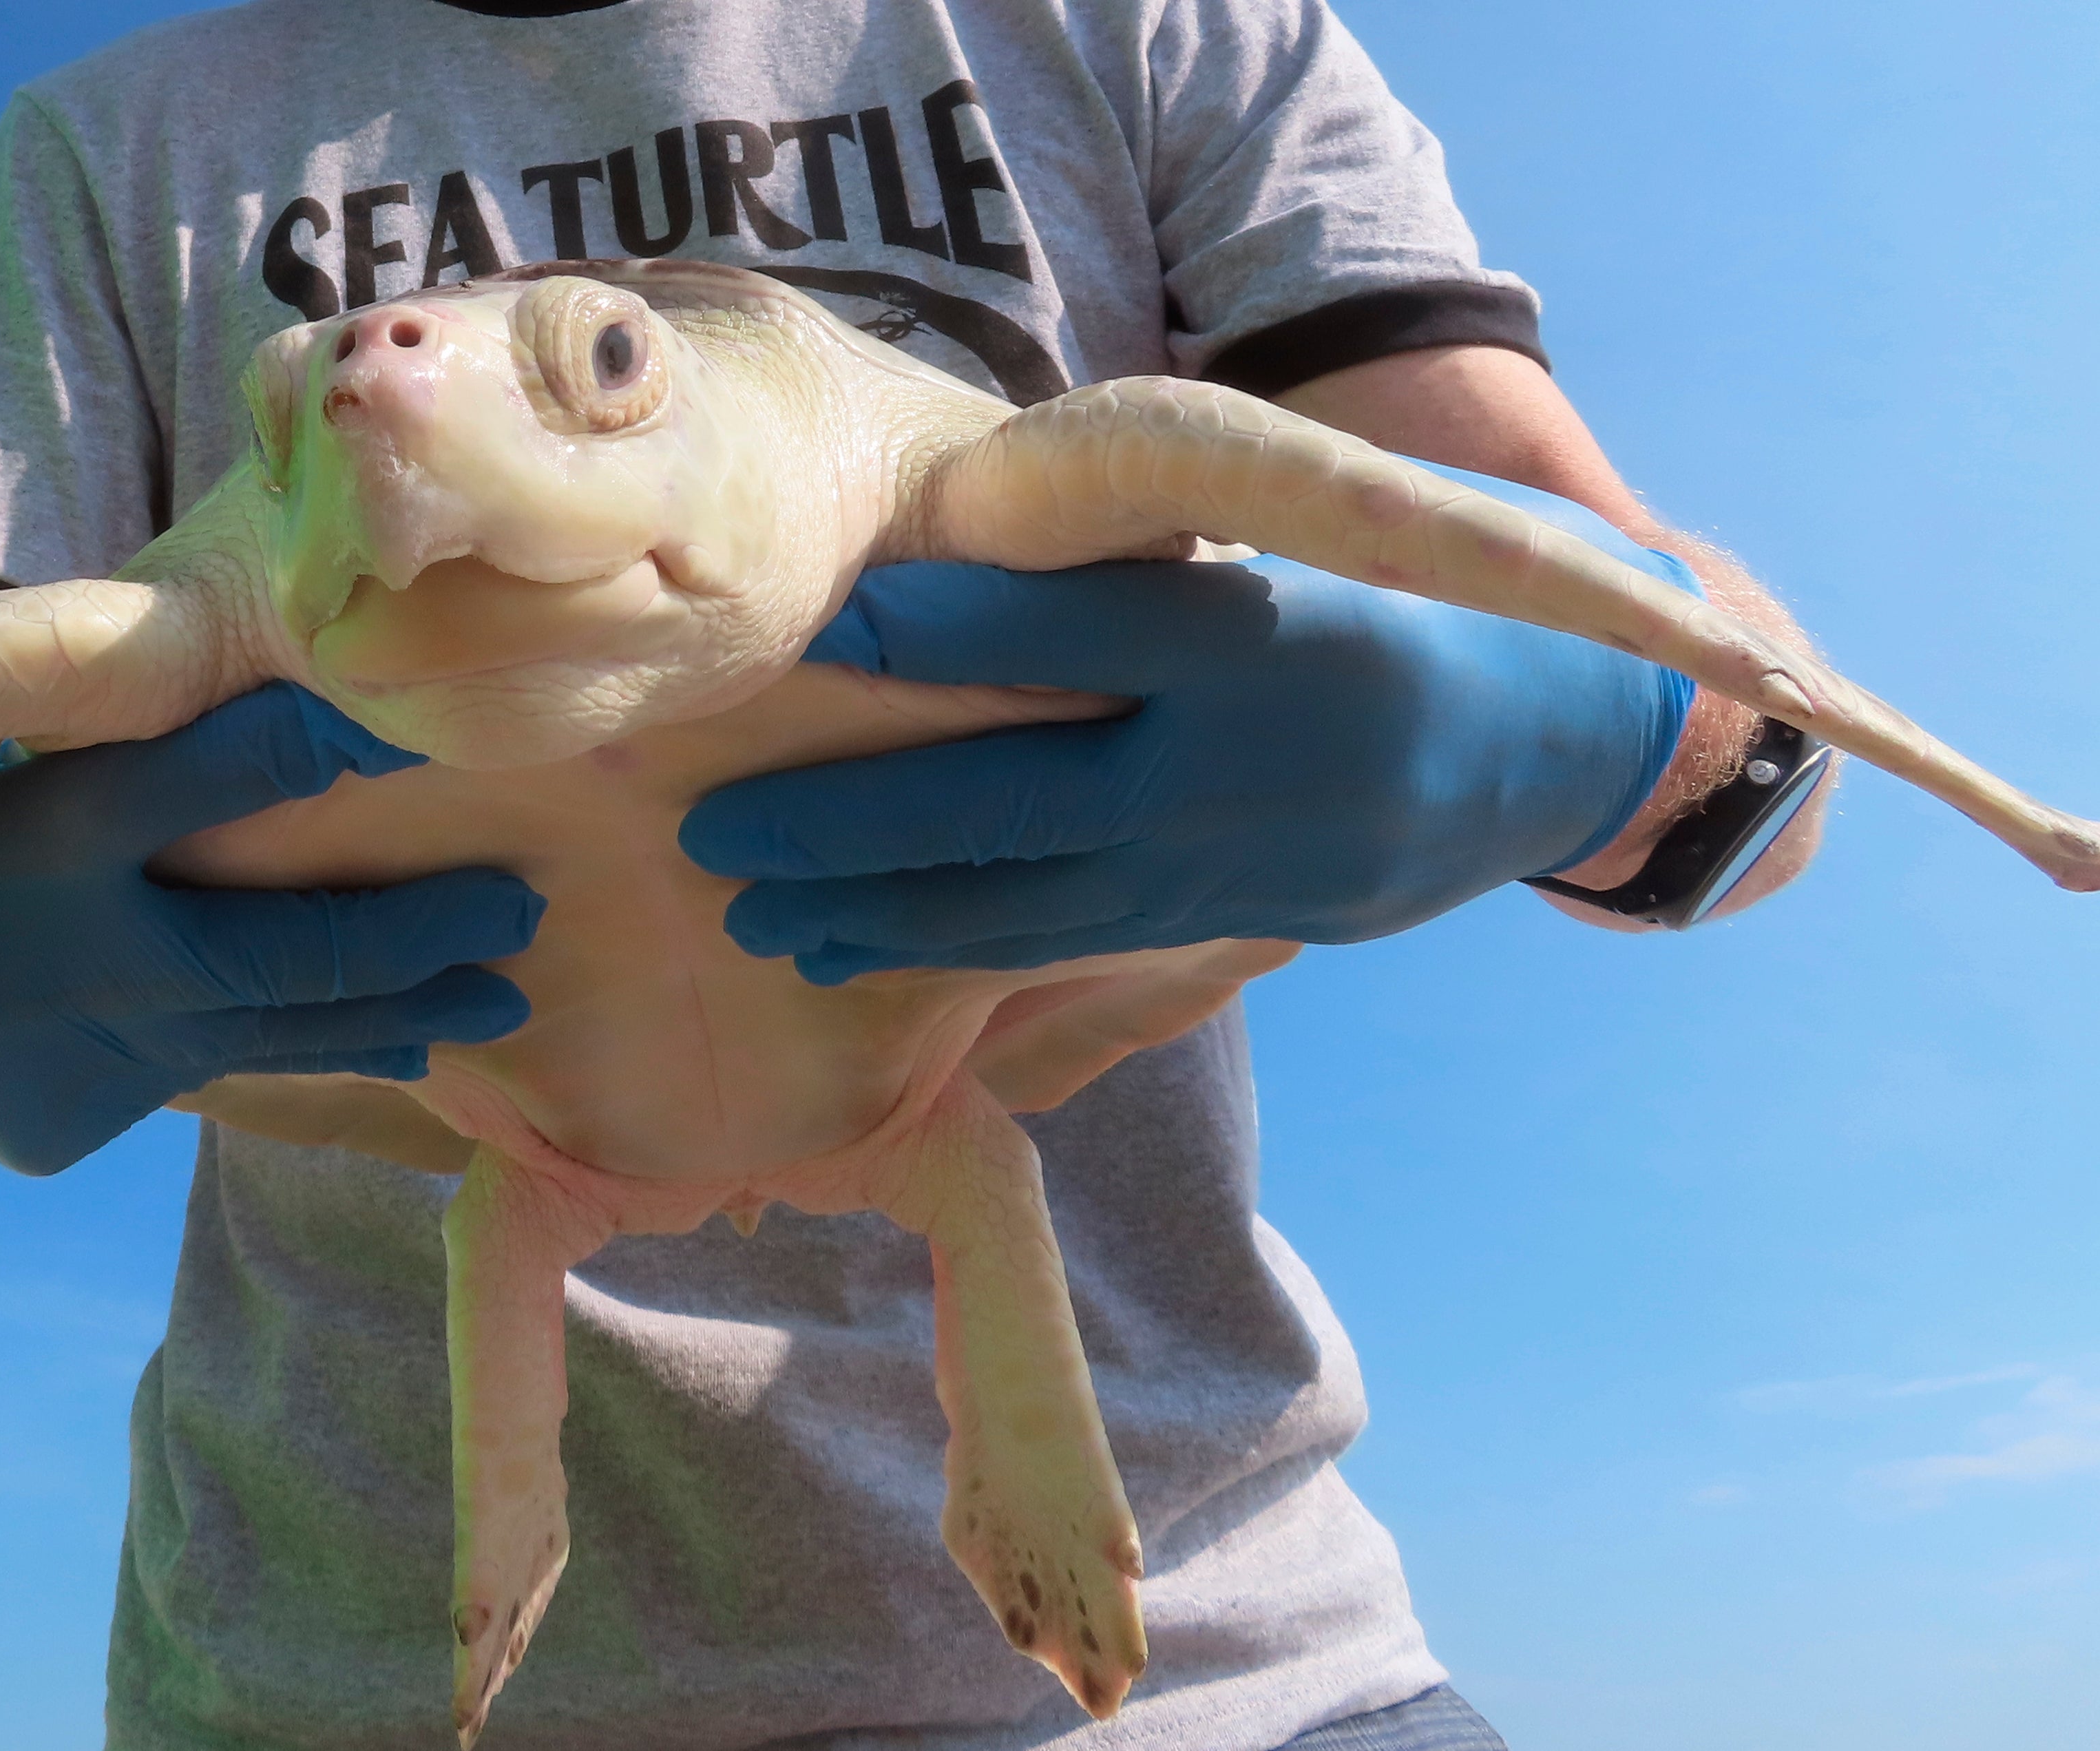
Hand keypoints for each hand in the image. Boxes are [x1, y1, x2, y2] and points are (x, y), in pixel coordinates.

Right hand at [0, 683, 540, 1173]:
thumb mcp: (28, 769)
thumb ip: (156, 753)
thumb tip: (337, 701)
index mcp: (38, 827)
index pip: (187, 780)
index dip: (299, 749)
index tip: (406, 723)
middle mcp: (65, 949)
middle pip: (283, 949)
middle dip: (420, 930)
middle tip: (519, 907)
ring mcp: (72, 1054)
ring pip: (278, 1035)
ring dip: (404, 1014)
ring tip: (497, 992)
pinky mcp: (68, 1125)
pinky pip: (216, 1082)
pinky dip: (316, 1058)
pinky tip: (402, 1043)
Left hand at [679, 467, 1695, 984]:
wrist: (1559, 737)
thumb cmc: (1402, 589)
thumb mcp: (1306, 530)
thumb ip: (1152, 554)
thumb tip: (956, 532)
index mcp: (1268, 629)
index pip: (1083, 628)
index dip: (946, 627)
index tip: (823, 623)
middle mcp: (1251, 759)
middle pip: (1023, 797)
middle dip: (855, 823)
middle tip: (714, 833)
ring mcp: (1244, 861)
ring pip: (1033, 900)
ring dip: (880, 913)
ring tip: (753, 911)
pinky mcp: (1240, 921)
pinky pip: (1077, 947)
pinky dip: (956, 952)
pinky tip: (857, 948)